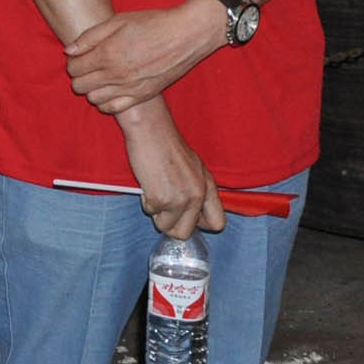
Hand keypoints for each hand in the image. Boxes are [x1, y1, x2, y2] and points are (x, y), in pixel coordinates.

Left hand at [66, 0, 224, 113]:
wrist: (187, 35)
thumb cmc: (153, 23)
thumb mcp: (118, 21)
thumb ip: (90, 37)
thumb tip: (69, 51)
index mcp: (107, 54)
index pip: (73, 68)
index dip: (72, 62)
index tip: (79, 56)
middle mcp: (116, 74)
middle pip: (80, 86)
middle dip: (79, 75)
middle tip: (88, 66)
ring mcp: (130, 88)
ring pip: (94, 99)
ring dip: (91, 88)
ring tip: (100, 76)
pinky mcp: (143, 96)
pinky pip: (113, 108)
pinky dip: (106, 102)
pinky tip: (110, 89)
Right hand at [121, 106, 225, 238]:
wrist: (151, 130)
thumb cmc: (166, 144)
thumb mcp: (192, 167)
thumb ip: (196, 189)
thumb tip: (189, 211)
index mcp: (208, 186)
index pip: (218, 223)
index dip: (198, 224)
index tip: (185, 216)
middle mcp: (198, 195)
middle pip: (186, 233)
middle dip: (171, 225)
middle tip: (163, 207)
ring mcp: (181, 199)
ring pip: (167, 227)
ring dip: (157, 214)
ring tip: (154, 192)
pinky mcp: (162, 199)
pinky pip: (151, 213)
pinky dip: (146, 201)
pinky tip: (147, 184)